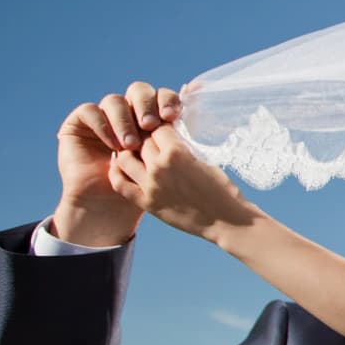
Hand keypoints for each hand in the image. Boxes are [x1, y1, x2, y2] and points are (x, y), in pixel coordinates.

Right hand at [53, 82, 182, 245]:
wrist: (112, 212)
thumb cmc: (149, 191)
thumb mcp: (172, 167)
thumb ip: (182, 135)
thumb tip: (196, 92)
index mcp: (153, 118)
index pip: (160, 96)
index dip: (166, 101)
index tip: (172, 116)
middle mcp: (128, 114)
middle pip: (138, 91)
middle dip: (145, 105)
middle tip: (150, 124)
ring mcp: (103, 118)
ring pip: (114, 101)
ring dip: (124, 120)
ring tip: (130, 143)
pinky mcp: (79, 125)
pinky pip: (89, 112)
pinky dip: (102, 125)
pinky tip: (113, 144)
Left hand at [108, 126, 257, 244]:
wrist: (226, 220)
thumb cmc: (221, 188)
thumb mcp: (204, 159)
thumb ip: (181, 147)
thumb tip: (166, 135)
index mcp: (177, 153)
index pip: (157, 127)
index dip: (160, 124)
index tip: (162, 127)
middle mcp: (159, 167)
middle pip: (140, 140)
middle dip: (144, 136)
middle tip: (148, 137)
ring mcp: (150, 186)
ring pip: (124, 158)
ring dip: (129, 151)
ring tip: (135, 150)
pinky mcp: (146, 202)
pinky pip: (120, 183)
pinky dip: (118, 171)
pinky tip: (123, 167)